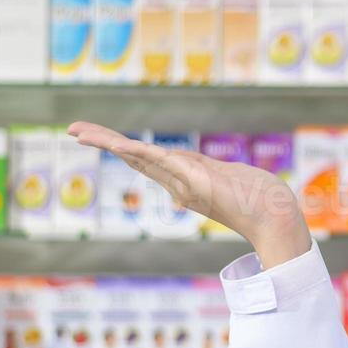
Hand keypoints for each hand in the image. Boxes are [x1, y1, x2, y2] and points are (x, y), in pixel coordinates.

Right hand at [66, 122, 310, 266]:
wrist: (275, 217)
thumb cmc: (259, 199)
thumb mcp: (227, 179)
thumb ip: (207, 176)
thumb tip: (190, 181)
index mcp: (183, 181)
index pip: (146, 159)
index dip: (121, 147)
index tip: (97, 135)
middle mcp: (178, 183)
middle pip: (134, 157)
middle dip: (104, 141)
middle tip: (73, 130)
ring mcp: (184, 182)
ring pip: (140, 158)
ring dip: (109, 143)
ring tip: (81, 132)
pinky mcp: (196, 181)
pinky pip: (163, 163)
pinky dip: (139, 153)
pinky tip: (119, 144)